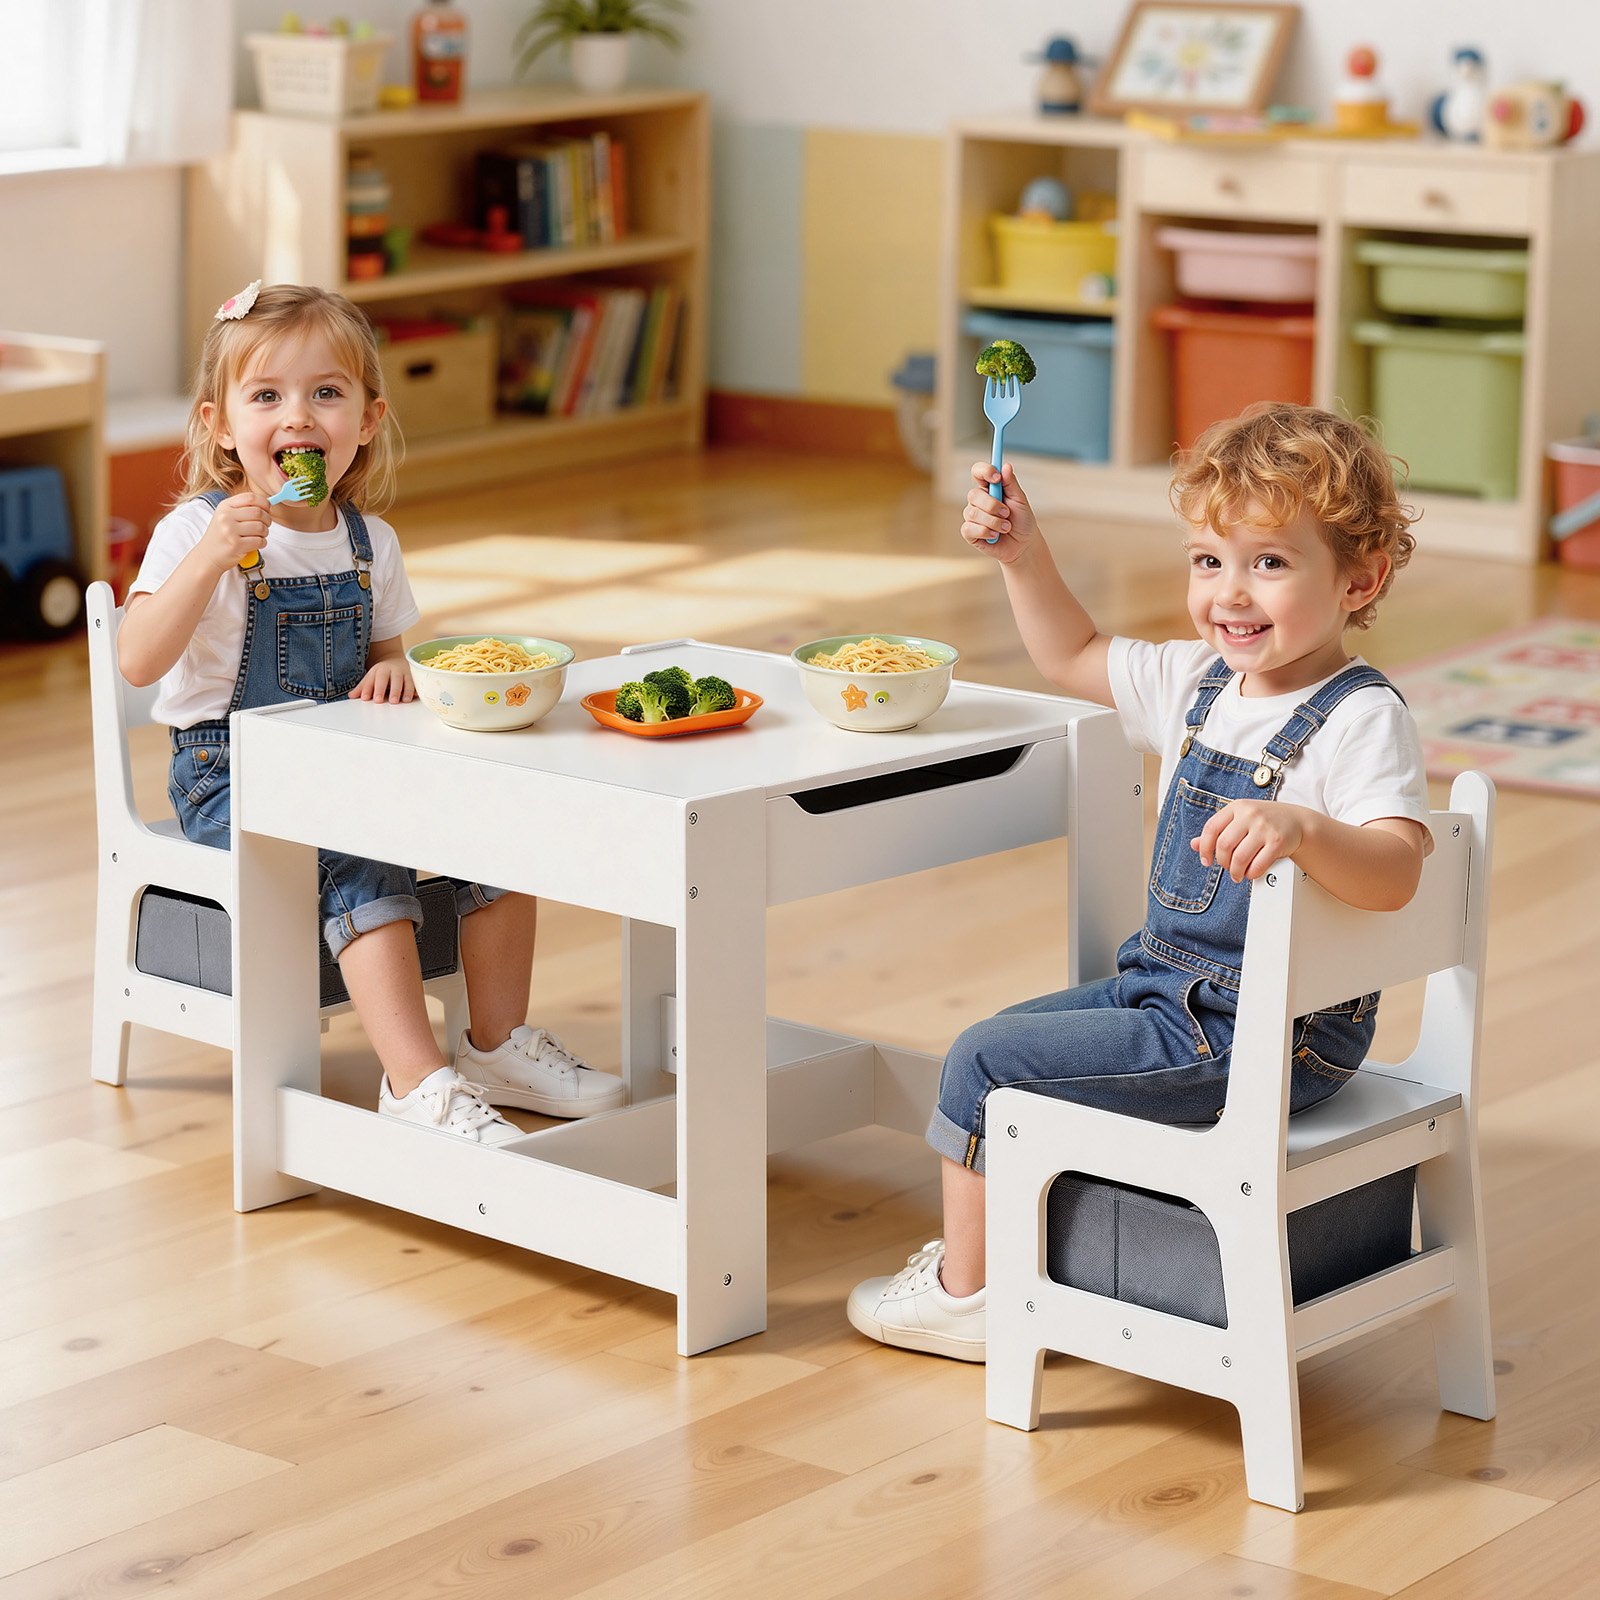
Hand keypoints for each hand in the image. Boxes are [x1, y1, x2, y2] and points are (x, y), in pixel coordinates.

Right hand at [198, 491, 270, 574]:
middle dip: (267, 520)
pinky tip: (256, 543)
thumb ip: (243, 509)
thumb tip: (267, 505)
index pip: (250, 497)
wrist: (208, 555)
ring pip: (261, 527)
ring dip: (265, 533)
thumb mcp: (226, 516)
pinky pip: (259, 541)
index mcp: (225, 506)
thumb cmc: (222, 535)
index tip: (267, 509)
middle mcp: (226, 516)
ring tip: (259, 535)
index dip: (264, 503)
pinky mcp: (236, 545)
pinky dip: (262, 543)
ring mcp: (230, 531)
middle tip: (265, 525)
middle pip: (258, 512)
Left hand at [349, 658, 414, 702]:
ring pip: (407, 681)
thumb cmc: (382, 673)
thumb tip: (351, 696)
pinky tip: (416, 696)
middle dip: (392, 690)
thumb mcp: (371, 677)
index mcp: (380, 670)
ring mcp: (405, 673)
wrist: (396, 660)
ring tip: (405, 700)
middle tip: (390, 701)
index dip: (370, 688)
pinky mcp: (415, 677)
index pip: (374, 679)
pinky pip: (417, 683)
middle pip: (393, 679)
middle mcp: (393, 670)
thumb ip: (363, 687)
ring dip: (406, 691)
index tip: (367, 698)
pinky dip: (417, 689)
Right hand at [960, 462, 1038, 562]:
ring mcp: (972, 516)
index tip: (997, 477)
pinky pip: (969, 528)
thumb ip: (1011, 483)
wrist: (1023, 545)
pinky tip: (995, 535)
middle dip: (992, 505)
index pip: (978, 472)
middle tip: (1007, 513)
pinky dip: (985, 532)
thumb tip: (1005, 466)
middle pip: (974, 494)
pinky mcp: (969, 532)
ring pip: (972, 513)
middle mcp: (977, 500)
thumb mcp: (1020, 500)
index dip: (984, 471)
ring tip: (1006, 527)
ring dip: (993, 521)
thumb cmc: (1022, 520)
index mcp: (989, 488)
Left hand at [1192, 799, 1306, 883]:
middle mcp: (1249, 815)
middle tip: (1227, 867)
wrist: (1297, 821)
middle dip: (1222, 862)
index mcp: (1236, 807)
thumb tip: (1194, 844)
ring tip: (1238, 874)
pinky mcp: (1277, 841)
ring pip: (1239, 858)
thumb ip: (1218, 830)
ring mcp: (1264, 828)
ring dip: (1236, 872)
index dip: (1204, 848)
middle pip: (1224, 845)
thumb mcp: (1239, 819)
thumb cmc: (1264, 821)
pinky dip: (1251, 873)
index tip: (1206, 860)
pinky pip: (1258, 865)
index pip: (1211, 828)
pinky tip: (1251, 872)